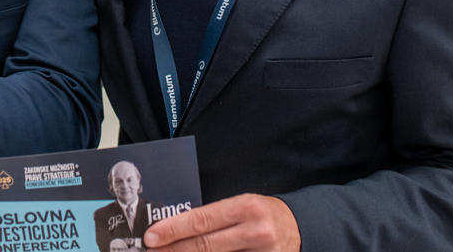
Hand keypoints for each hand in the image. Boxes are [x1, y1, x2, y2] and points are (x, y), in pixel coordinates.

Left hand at [143, 194, 299, 251]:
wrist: (301, 227)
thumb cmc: (263, 214)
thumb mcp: (241, 206)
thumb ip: (214, 217)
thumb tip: (176, 229)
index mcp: (246, 207)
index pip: (202, 220)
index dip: (174, 229)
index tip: (151, 236)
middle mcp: (256, 231)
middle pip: (205, 245)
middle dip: (174, 249)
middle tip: (152, 251)